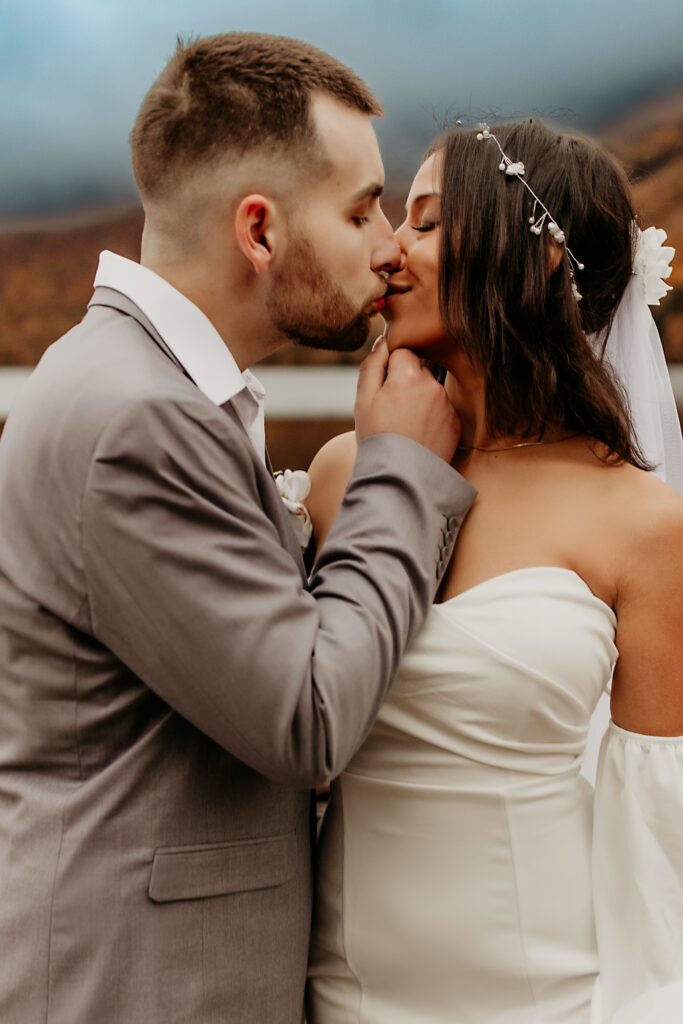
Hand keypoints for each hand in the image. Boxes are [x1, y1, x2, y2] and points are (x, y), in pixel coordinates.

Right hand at [355, 341, 460, 462]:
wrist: (400, 476)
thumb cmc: (377, 437)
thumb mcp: (363, 400)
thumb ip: (372, 365)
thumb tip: (382, 342)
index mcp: (409, 375)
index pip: (402, 353)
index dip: (389, 370)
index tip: (383, 391)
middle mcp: (433, 385)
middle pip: (418, 370)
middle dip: (405, 383)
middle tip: (391, 411)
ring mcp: (447, 405)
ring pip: (430, 390)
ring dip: (419, 400)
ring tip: (404, 426)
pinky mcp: (455, 423)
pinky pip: (441, 410)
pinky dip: (431, 417)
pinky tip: (418, 435)